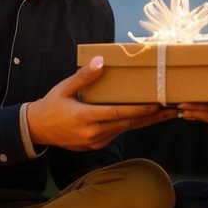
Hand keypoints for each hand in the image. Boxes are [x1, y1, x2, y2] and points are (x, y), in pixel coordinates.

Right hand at [27, 55, 176, 149]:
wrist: (36, 129)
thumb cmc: (51, 105)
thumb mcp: (64, 88)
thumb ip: (84, 76)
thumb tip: (101, 61)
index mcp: (84, 117)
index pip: (117, 113)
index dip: (138, 110)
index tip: (156, 104)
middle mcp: (92, 133)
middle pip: (127, 124)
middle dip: (151, 116)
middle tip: (171, 109)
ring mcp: (94, 142)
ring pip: (125, 130)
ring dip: (145, 122)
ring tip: (164, 113)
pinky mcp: (95, 146)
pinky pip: (117, 134)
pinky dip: (131, 125)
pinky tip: (145, 118)